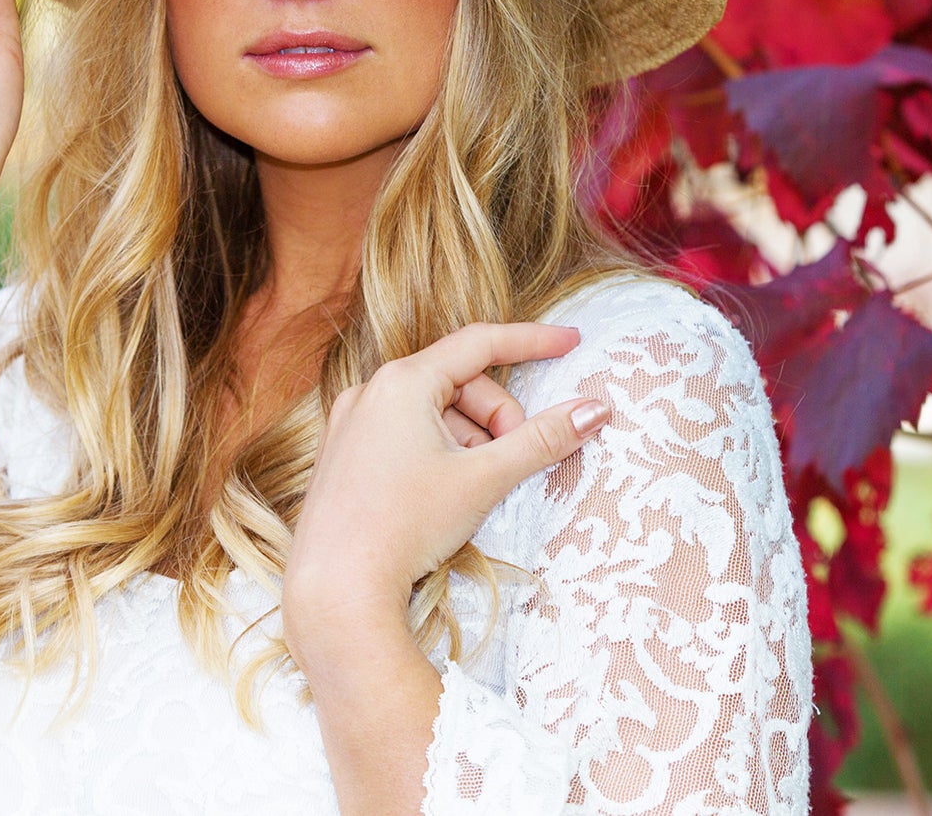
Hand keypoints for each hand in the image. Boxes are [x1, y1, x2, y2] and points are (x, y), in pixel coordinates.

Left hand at [281, 321, 609, 664]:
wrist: (335, 590)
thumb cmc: (406, 526)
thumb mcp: (484, 479)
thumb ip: (543, 440)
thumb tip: (596, 409)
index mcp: (402, 381)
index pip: (480, 342)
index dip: (531, 340)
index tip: (571, 340)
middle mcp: (370, 390)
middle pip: (459, 383)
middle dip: (497, 420)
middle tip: (510, 463)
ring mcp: (351, 422)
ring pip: (432, 412)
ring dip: (467, 441)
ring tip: (471, 489)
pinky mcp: (343, 454)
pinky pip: (403, 433)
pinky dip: (437, 452)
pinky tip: (441, 494)